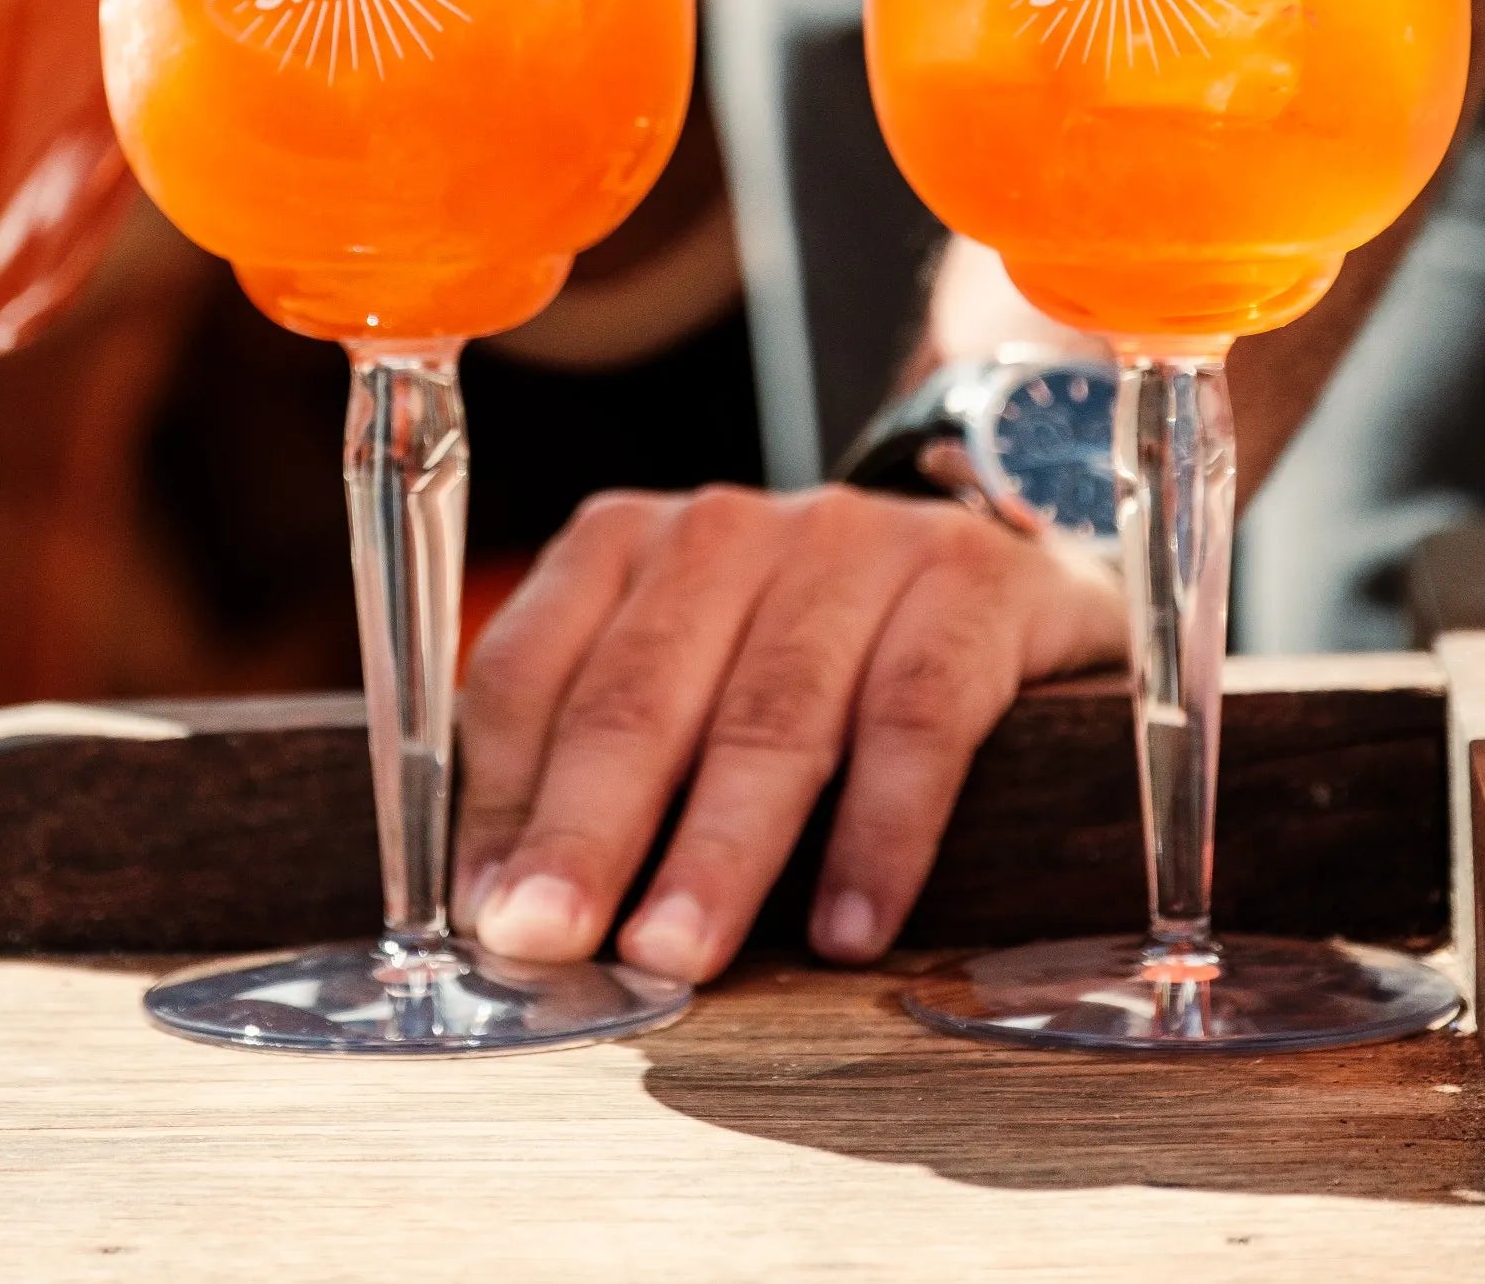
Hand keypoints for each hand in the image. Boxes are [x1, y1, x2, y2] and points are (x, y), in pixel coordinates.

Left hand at [454, 483, 1122, 982]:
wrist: (996, 583)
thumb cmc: (808, 661)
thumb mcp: (688, 686)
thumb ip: (599, 772)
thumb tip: (508, 913)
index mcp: (627, 545)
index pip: (530, 670)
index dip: (501, 800)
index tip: (488, 916)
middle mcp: (726, 529)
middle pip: (639, 695)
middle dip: (587, 831)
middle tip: (550, 941)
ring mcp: (850, 544)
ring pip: (771, 714)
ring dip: (719, 850)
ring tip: (677, 956)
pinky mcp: (967, 582)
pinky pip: (916, 717)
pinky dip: (880, 833)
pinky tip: (851, 929)